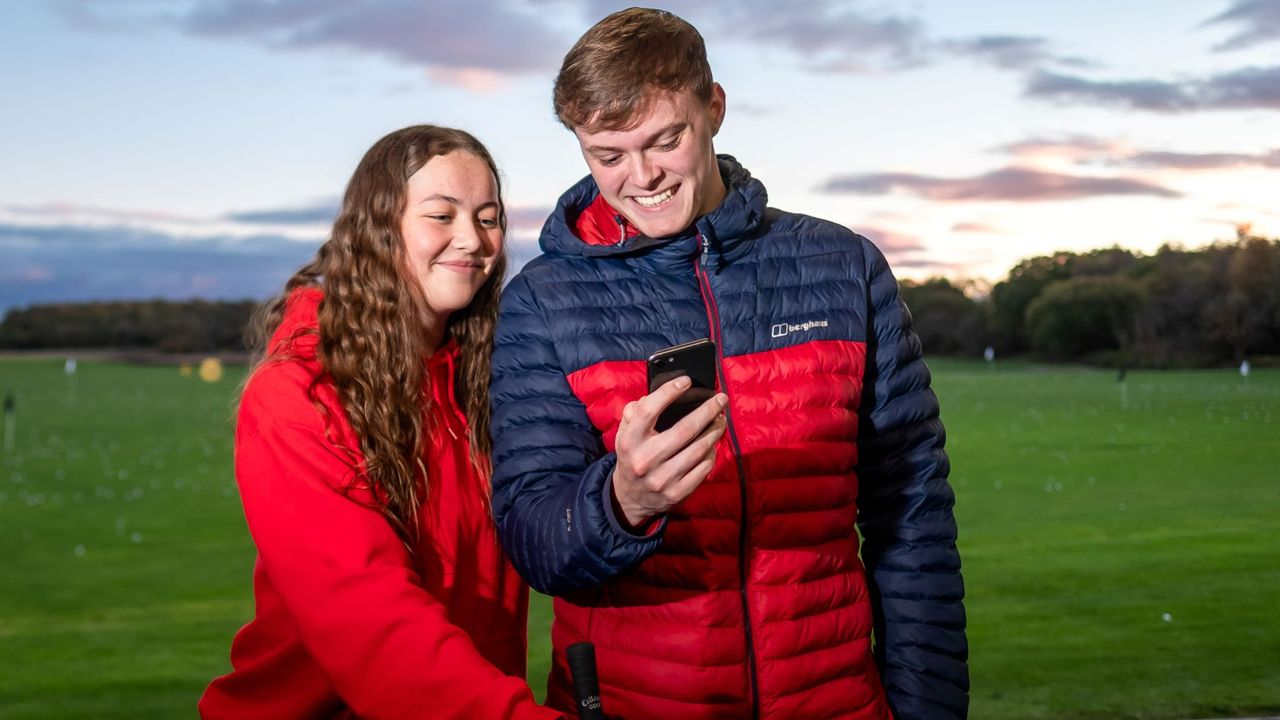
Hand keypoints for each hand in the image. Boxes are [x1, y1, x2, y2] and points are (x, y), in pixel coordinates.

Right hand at [611, 376, 727, 528]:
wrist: (630, 497)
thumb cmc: (632, 455)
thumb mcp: (624, 434)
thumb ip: (634, 413)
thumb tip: (656, 394)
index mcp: (630, 441)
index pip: (648, 411)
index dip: (668, 392)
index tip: (686, 381)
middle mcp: (645, 460)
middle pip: (684, 430)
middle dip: (707, 411)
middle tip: (721, 399)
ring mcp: (662, 479)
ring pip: (698, 449)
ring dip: (715, 431)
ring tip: (721, 419)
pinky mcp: (677, 493)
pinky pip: (703, 469)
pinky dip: (712, 453)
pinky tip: (713, 444)